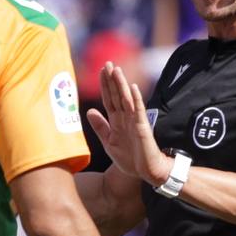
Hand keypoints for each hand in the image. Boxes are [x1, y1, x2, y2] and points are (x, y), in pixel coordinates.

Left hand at [87, 62, 170, 186]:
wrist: (146, 172)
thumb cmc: (129, 159)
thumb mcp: (108, 142)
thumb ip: (100, 127)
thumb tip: (89, 111)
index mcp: (116, 120)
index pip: (109, 99)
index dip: (105, 85)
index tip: (101, 71)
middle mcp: (125, 117)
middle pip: (117, 94)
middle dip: (112, 79)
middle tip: (108, 63)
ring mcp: (134, 120)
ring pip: (126, 99)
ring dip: (121, 84)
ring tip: (116, 70)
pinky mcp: (143, 127)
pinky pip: (138, 111)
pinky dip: (136, 99)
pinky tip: (132, 88)